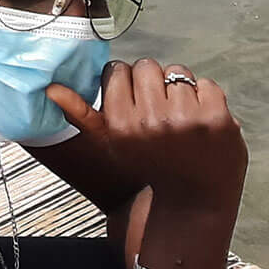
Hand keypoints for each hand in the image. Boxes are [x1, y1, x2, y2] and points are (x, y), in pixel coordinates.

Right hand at [49, 58, 247, 217]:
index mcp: (121, 123)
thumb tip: (51, 89)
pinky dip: (206, 98)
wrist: (192, 203)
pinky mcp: (217, 119)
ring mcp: (187, 119)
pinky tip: (202, 121)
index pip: (117, 70)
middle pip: (146, 66)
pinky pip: (206, 84)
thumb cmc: (149, 167)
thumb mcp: (110, 144)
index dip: (125, 83)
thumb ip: (81, 115)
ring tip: (180, 116)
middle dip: (152, 82)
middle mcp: (151, 120)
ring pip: (178, 71)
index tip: (133, 101)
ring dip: (180, 89)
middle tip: (158, 108)